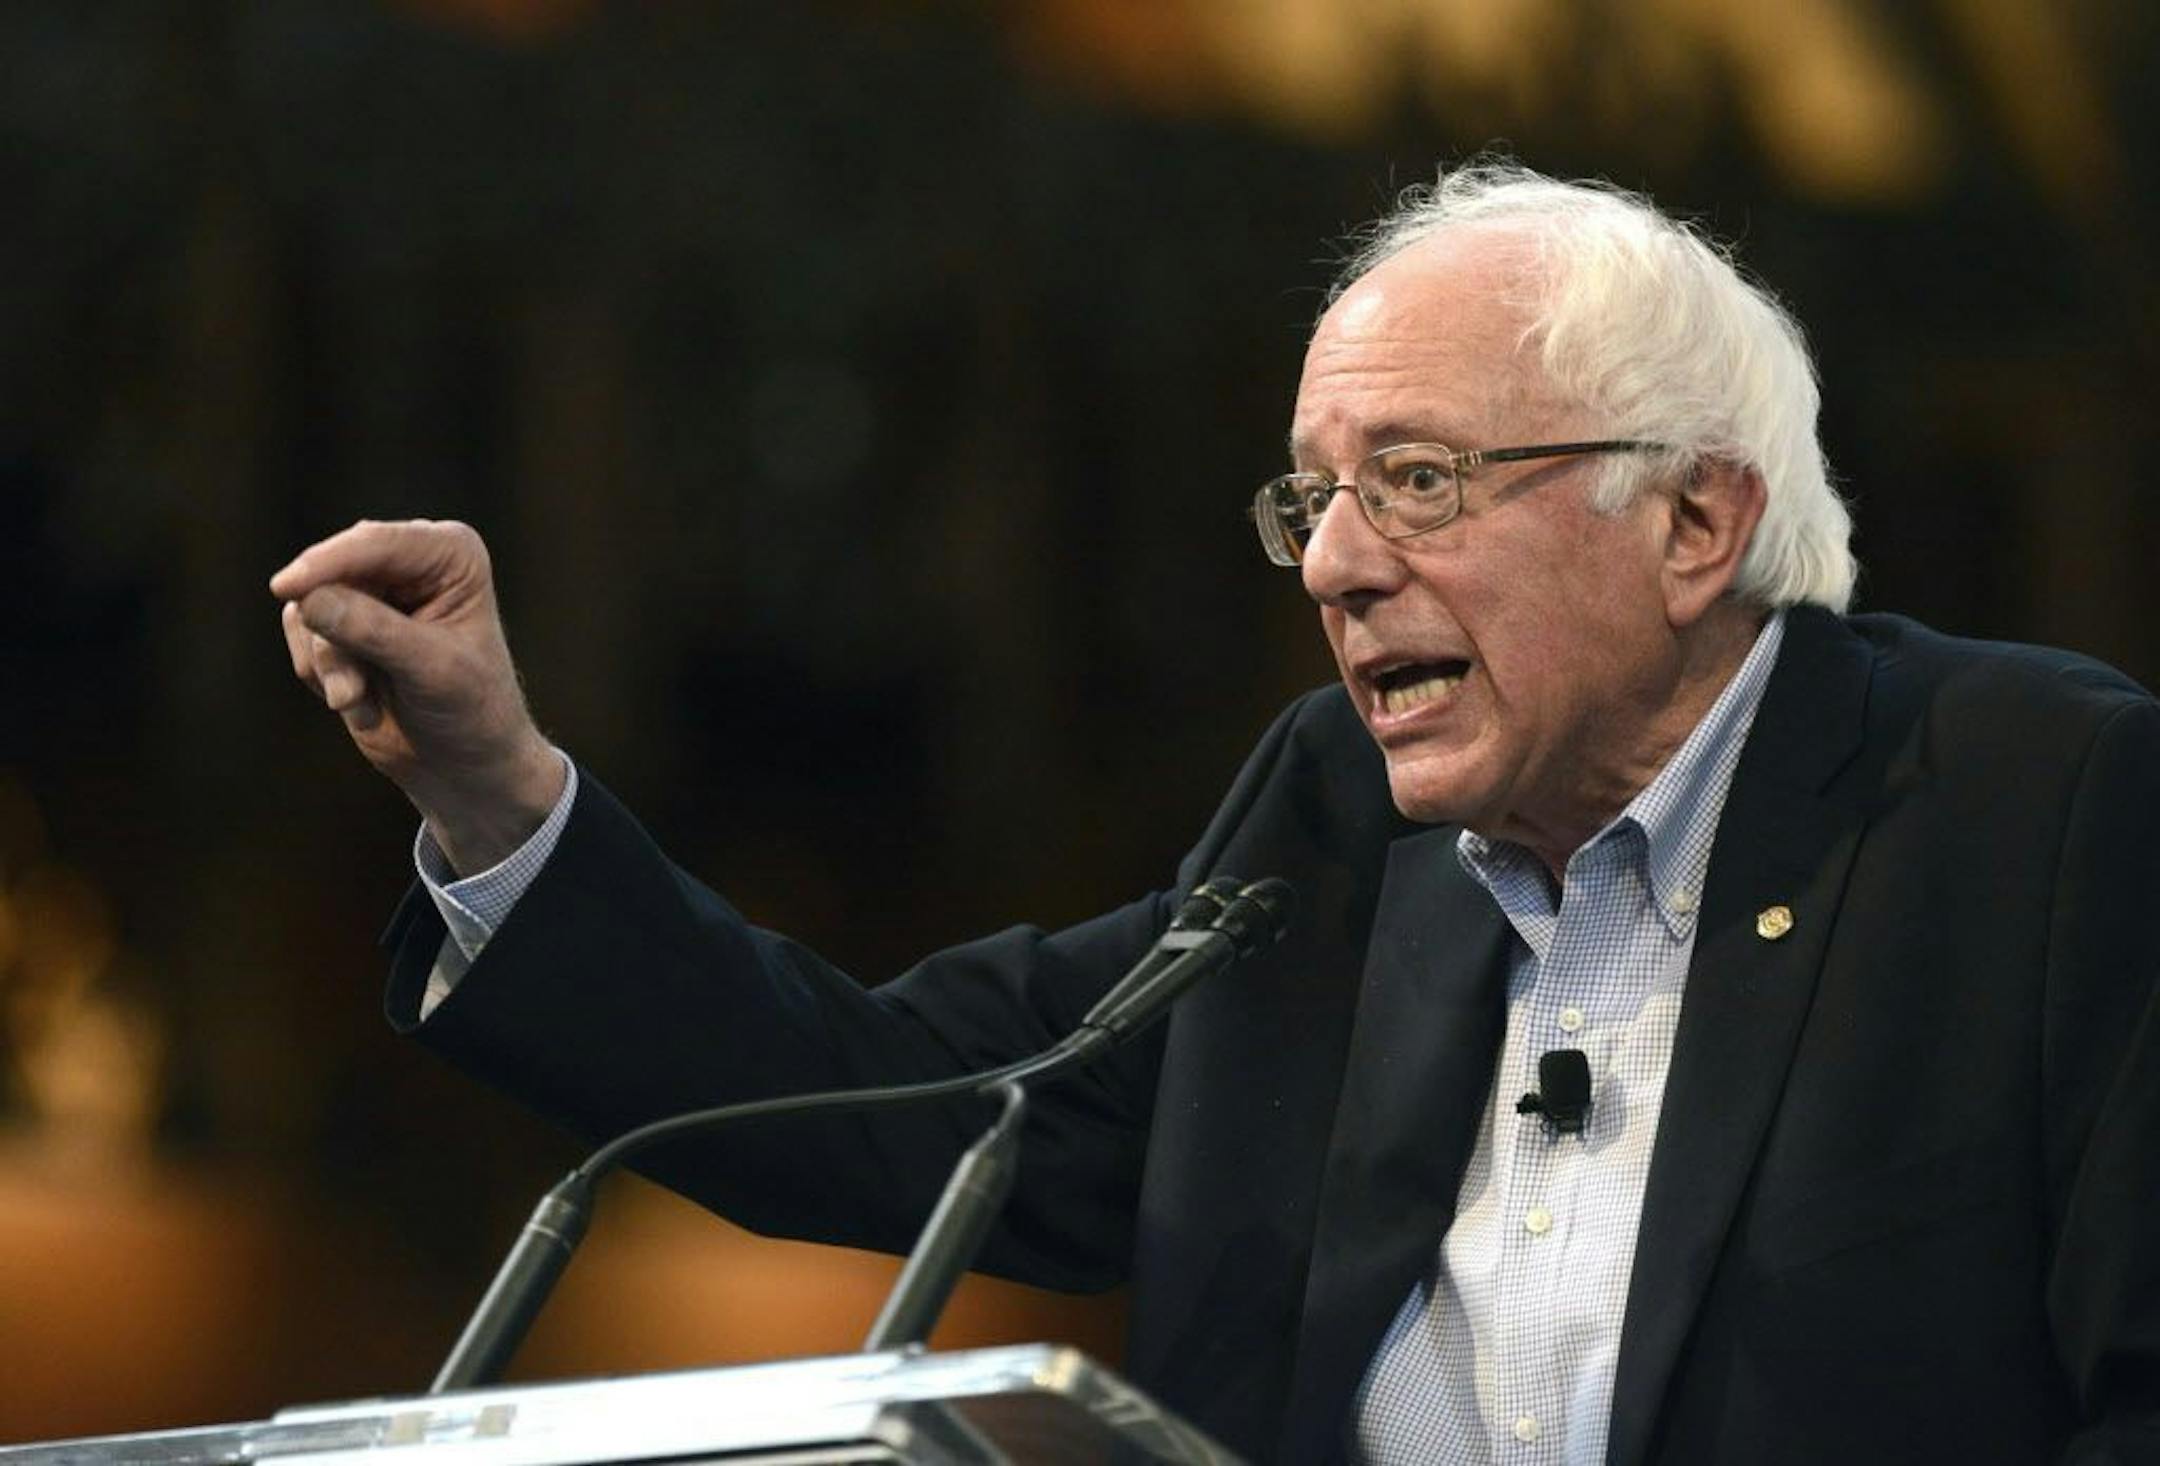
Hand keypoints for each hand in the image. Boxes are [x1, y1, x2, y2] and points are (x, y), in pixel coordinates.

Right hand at [271, 519, 566, 874]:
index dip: (330, 564)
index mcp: (450, 554)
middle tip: (349, 695)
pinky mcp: (340, 621)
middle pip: (334, 573)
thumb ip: (371, 631)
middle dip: (334, 640)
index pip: (379, 544)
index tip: (288, 588)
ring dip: (331, 666)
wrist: (464, 764)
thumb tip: (306, 599)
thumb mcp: (431, 670)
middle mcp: (408, 561)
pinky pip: (300, 634)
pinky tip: (360, 704)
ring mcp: (370, 589)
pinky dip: (320, 675)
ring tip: (362, 703)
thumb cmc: (470, 711)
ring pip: (309, 607)